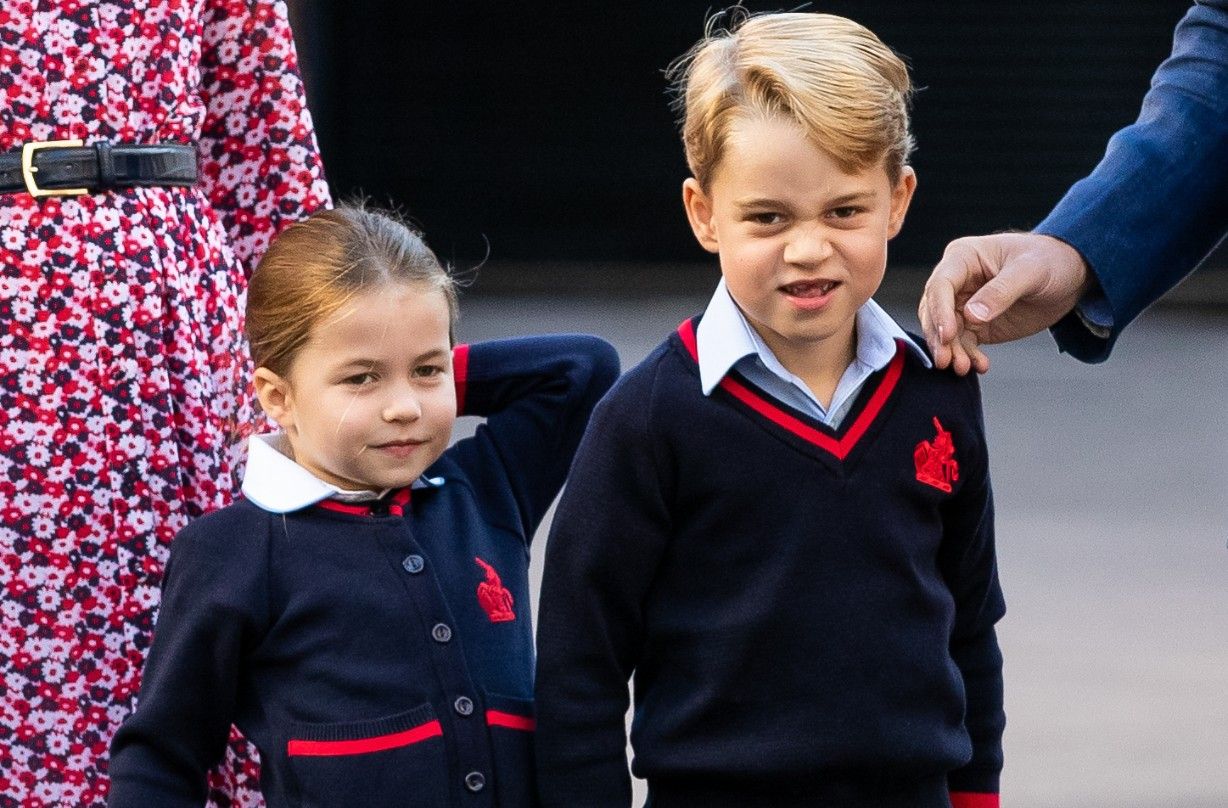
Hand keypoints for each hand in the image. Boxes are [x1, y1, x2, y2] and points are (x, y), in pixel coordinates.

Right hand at [919, 233, 1091, 373]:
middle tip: (947, 361)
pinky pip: (963, 343)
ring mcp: (964, 304)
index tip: (948, 335)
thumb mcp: (1031, 271)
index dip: (940, 311)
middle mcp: (957, 281)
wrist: (1070, 276)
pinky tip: (980, 365)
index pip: (940, 285)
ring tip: (963, 368)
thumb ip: (1001, 291)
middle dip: (939, 338)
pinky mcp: (975, 324)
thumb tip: (972, 315)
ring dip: (952, 351)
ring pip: (945, 331)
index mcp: (963, 258)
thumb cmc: (1050, 260)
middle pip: (934, 311)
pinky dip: (968, 356)